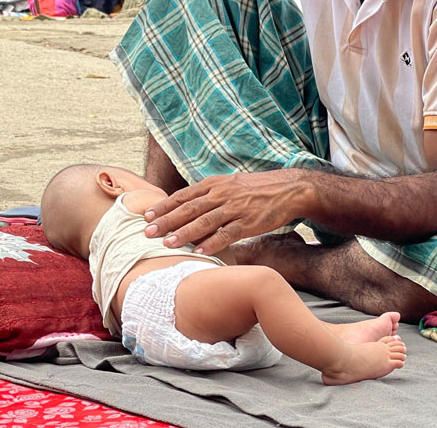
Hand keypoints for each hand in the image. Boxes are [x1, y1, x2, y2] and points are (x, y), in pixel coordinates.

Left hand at [143, 171, 306, 254]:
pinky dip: (212, 243)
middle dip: (167, 221)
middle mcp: (222, 194)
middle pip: (189, 208)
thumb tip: (184, 206)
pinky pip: (227, 234)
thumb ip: (208, 194)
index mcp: (215, 183)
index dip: (164, 206)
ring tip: (167, 244)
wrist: (289, 189)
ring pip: (205, 221)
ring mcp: (236, 208)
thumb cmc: (256, 189)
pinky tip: (199, 252)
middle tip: (147, 232)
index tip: (146, 216)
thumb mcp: (229, 184)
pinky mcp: (250, 222)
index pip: (183, 195)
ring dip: (184, 233)